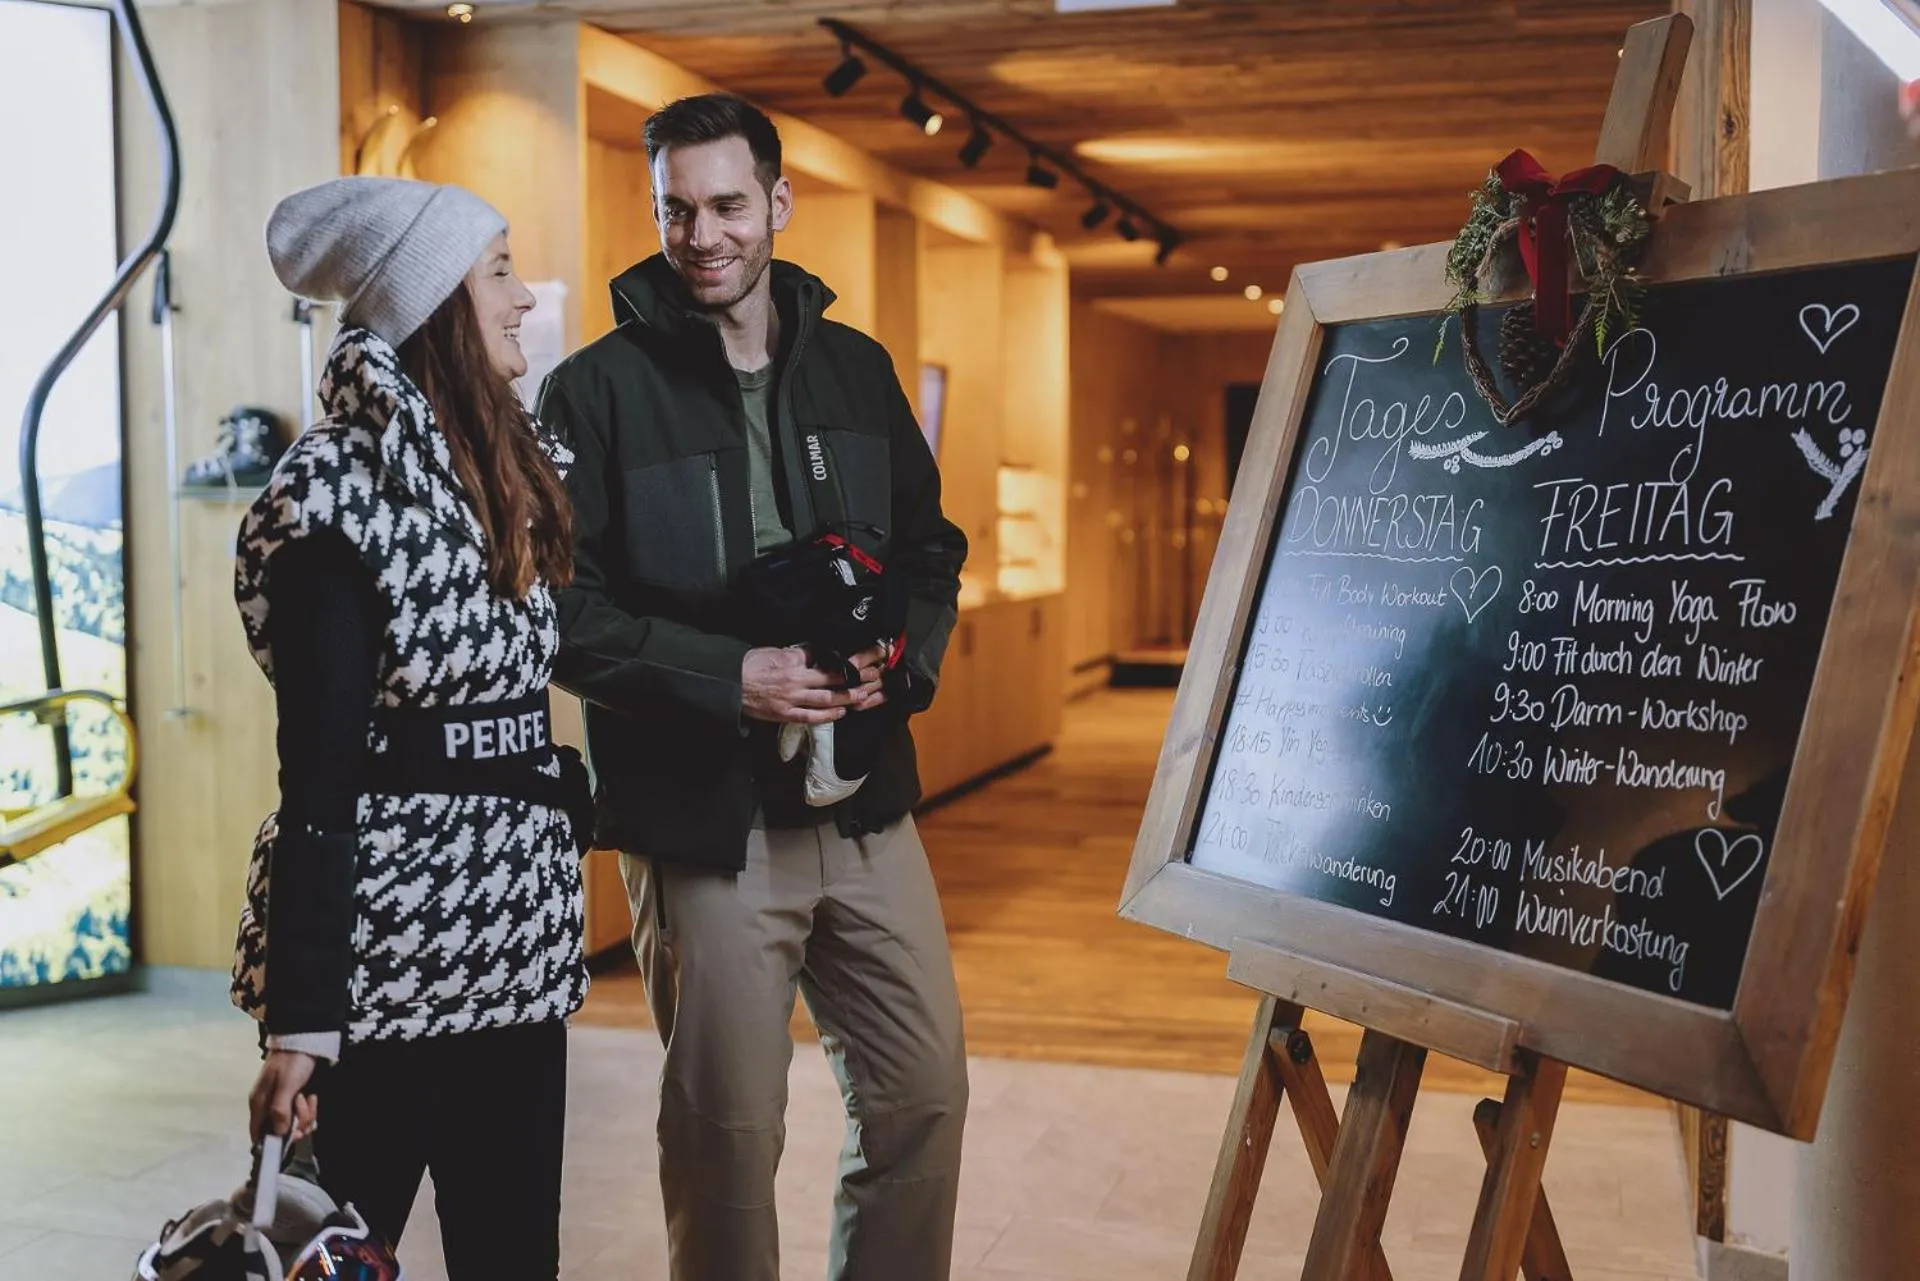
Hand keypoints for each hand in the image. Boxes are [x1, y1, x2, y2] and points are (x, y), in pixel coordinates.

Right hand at [249, 1051, 319, 1144]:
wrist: (305, 1040)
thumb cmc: (292, 1060)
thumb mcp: (286, 1085)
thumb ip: (280, 1110)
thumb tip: (278, 1133)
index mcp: (259, 1103)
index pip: (258, 1132)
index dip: (273, 1141)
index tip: (291, 1138)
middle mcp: (268, 1105)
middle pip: (280, 1130)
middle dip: (297, 1122)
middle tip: (304, 1108)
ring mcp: (281, 1101)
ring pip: (294, 1122)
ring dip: (305, 1113)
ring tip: (308, 1097)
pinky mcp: (294, 1098)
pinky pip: (302, 1112)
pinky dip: (310, 1107)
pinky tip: (311, 1096)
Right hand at [742, 646, 884, 723]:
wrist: (729, 683)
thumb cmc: (749, 664)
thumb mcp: (774, 650)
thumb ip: (796, 653)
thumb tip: (813, 652)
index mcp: (794, 660)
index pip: (824, 656)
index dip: (845, 656)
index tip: (863, 655)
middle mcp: (797, 679)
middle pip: (833, 676)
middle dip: (855, 675)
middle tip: (874, 673)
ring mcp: (792, 698)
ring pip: (826, 699)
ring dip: (847, 697)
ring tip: (864, 695)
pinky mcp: (786, 713)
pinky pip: (811, 717)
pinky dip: (828, 716)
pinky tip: (841, 713)